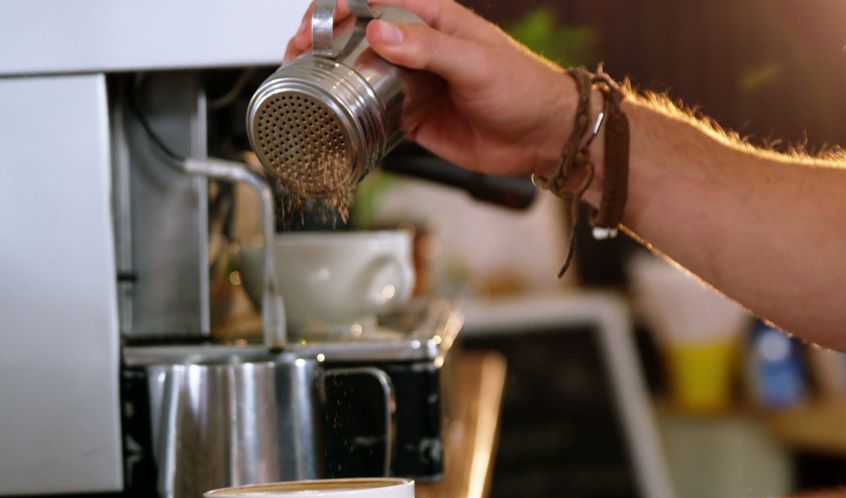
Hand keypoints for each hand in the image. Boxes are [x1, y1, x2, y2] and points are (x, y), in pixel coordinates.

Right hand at [284, 0, 577, 177]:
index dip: (345, 1)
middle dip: (325, 35)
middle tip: (302, 47)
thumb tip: (380, 33)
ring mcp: (411, 82)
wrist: (543, 137)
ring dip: (330, 71)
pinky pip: (372, 109)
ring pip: (360, 70)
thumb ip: (428, 49)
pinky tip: (328, 110)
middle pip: (359, 32)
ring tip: (302, 76)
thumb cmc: (524, 88)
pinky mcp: (411, 115)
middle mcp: (418, 47)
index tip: (323, 14)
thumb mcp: (477, 62)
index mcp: (434, 18)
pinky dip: (349, 109)